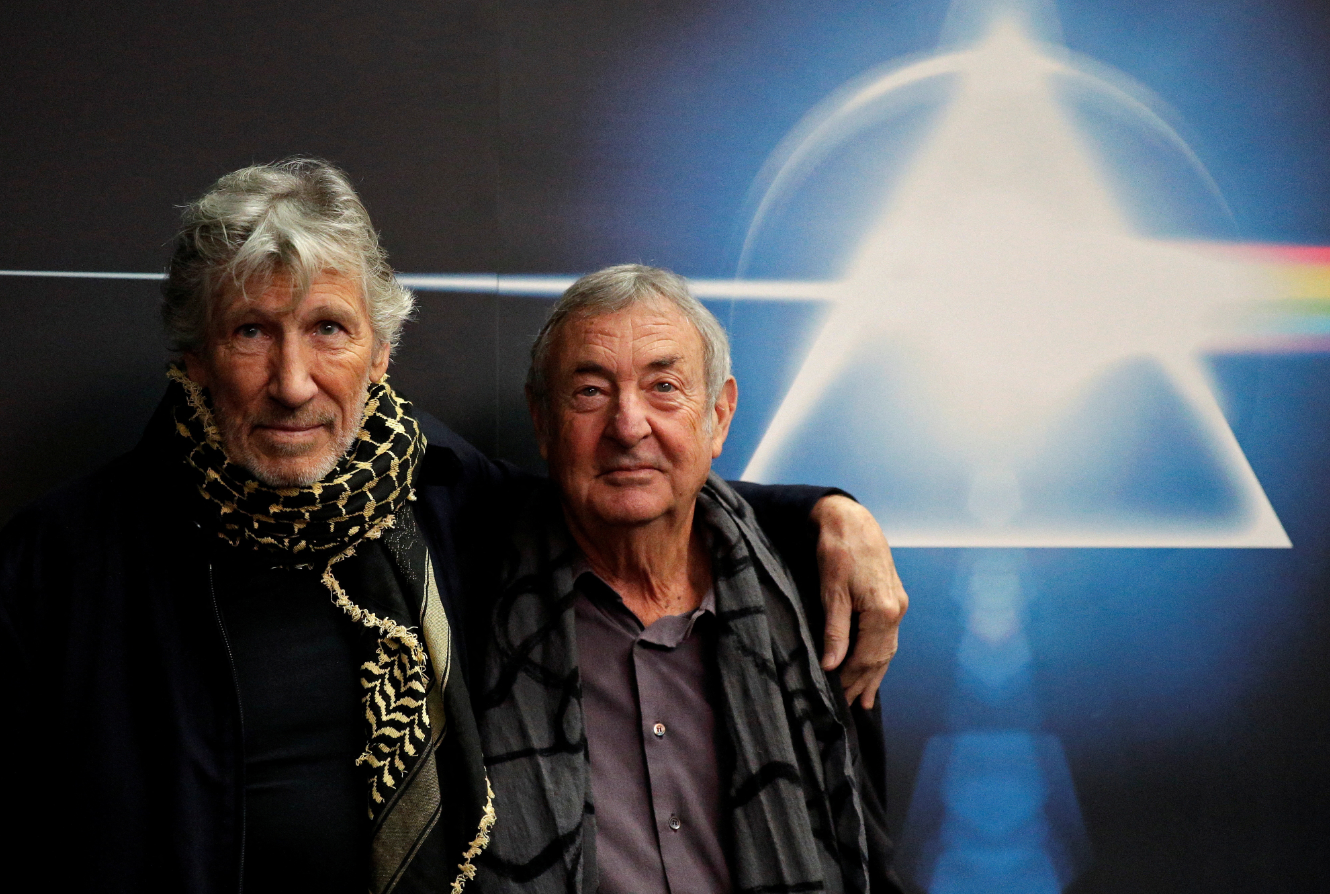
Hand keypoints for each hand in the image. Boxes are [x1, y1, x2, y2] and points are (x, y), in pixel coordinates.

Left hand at [809, 495, 907, 708]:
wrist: (851, 519)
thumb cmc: (837, 551)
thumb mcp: (831, 591)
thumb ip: (835, 630)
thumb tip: (832, 665)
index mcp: (883, 611)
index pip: (866, 657)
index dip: (851, 679)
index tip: (837, 698)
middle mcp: (897, 610)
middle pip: (880, 657)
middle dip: (864, 683)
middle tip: (850, 707)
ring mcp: (899, 604)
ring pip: (887, 648)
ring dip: (875, 674)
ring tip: (865, 699)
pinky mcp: (894, 597)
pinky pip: (888, 635)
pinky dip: (881, 654)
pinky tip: (875, 666)